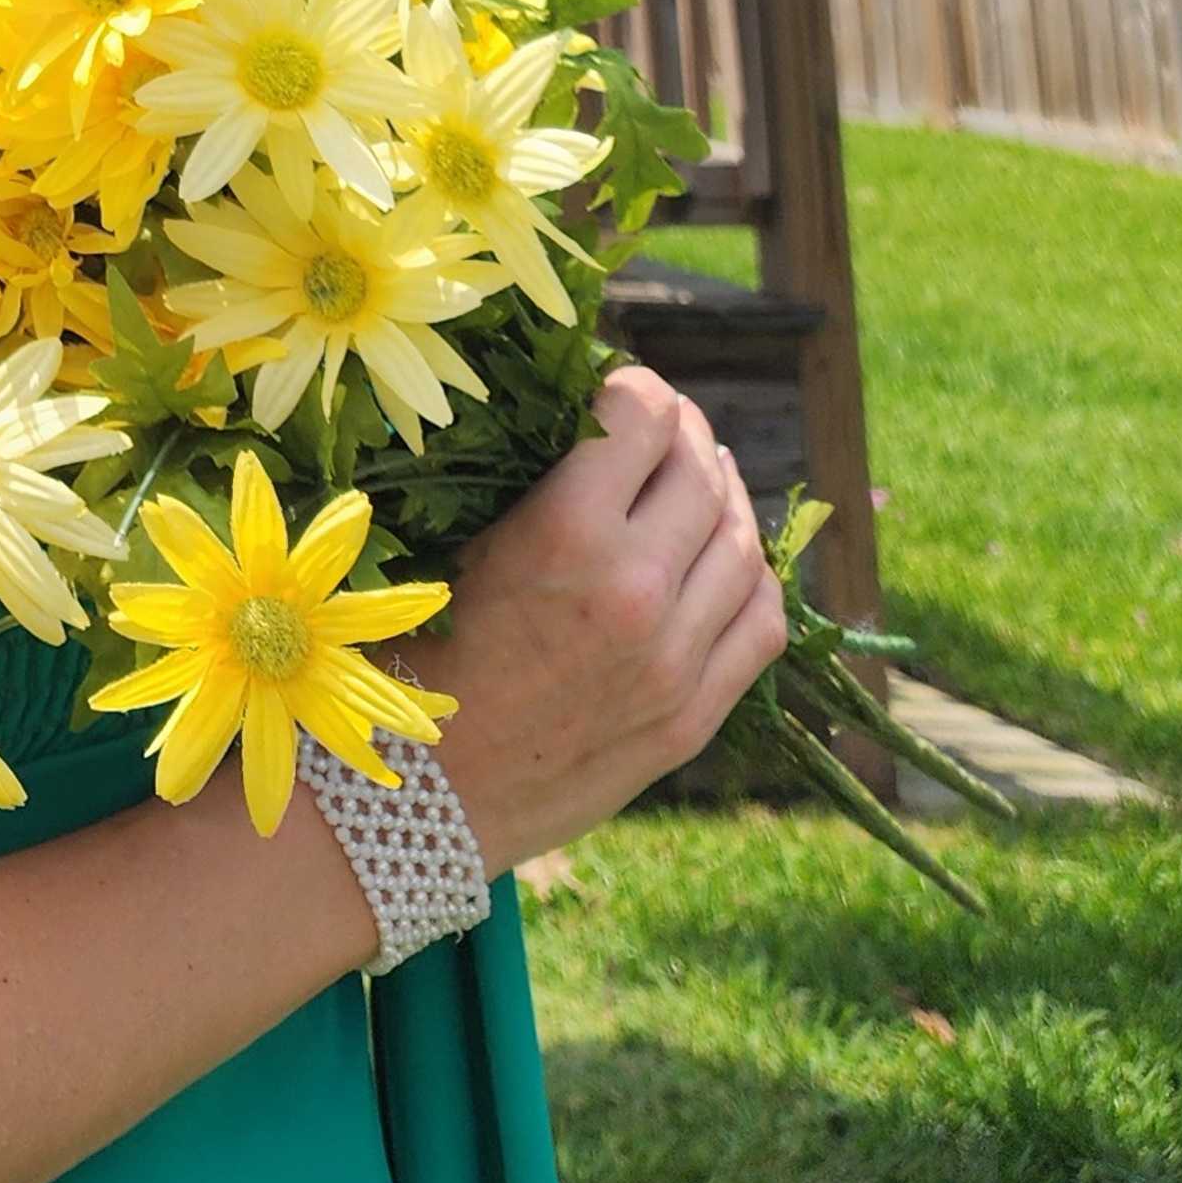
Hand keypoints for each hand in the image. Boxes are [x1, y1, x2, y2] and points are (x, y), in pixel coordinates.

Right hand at [415, 368, 788, 874]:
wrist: (426, 795)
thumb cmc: (419, 655)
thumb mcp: (462, 545)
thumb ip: (540, 484)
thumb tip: (593, 415)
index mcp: (565, 534)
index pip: (644, 415)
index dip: (635, 387)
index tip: (617, 388)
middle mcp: (634, 591)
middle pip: (701, 470)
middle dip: (683, 432)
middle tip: (662, 426)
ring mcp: (675, 660)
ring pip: (744, 542)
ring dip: (725, 496)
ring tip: (700, 481)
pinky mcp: (694, 716)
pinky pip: (762, 623)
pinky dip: (754, 576)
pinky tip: (727, 560)